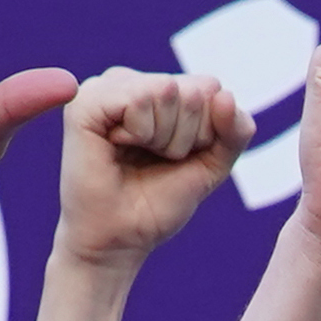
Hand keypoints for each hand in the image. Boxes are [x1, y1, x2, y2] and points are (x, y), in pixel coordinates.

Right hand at [52, 68, 250, 269]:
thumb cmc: (158, 202)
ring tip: (134, 155)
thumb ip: (234, 130)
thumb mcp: (212, 164)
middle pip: (194, 90)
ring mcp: (106, 87)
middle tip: (154, 159)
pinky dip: (140, 132)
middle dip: (186, 137)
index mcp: (158, 89)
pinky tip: (117, 146)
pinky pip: (139, 98)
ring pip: (167, 90)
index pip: (211, 88)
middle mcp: (132, 81)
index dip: (206, 133)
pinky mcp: (86, 100)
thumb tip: (224, 93)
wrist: (120, 239)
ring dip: (163, 139)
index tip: (176, 158)